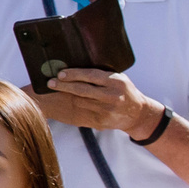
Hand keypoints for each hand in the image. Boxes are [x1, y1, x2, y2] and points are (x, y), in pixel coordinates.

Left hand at [37, 68, 161, 136]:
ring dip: (67, 96)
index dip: (74, 74)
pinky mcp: (102, 121)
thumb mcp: (118, 78)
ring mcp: (107, 110)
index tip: (60, 73)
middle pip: (82, 90)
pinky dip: (75, 105)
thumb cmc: (124, 90)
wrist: (138, 114)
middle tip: (50, 82)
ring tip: (57, 90)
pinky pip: (83, 111)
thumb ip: (102, 75)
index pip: (91, 76)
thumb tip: (76, 66)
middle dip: (64, 85)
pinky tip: (67, 101)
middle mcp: (112, 96)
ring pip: (80, 102)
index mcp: (116, 82)